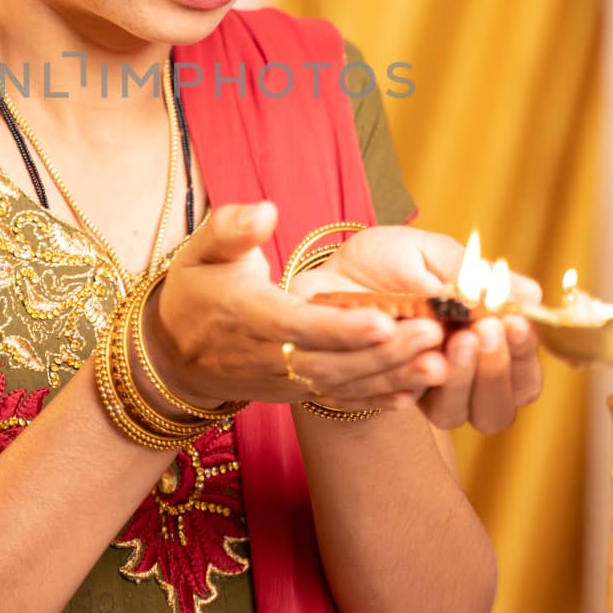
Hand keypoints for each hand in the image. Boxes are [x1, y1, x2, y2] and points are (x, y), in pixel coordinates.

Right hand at [147, 203, 439, 412]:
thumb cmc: (194, 290)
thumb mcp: (200, 249)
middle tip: (434, 333)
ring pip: (342, 385)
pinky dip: (377, 400)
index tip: (382, 317)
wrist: (172, 354)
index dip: (341, 327)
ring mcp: (284, 381)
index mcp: (248, 314)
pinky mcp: (295, 394)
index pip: (298, 325)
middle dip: (384, 352)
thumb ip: (232, 228)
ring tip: (441, 362)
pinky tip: (415, 392)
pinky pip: (339, 401)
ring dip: (392, 377)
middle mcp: (268, 356)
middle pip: (331, 361)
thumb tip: (267, 211)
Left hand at [291, 226, 546, 432]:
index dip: (524, 356)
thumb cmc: (392, 261)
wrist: (332, 270)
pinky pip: (400, 405)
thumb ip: (474, 276)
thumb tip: (530, 294)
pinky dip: (405, 385)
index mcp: (486, 344)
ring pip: (453, 415)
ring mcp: (423, 391)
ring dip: (456, 381)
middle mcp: (461, 378)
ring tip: (442, 338)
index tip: (510, 321)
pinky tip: (408, 361)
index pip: (524, 375)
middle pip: (496, 409)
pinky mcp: (384, 393)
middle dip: (492, 371)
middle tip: (480, 331)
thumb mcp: (432, 255)